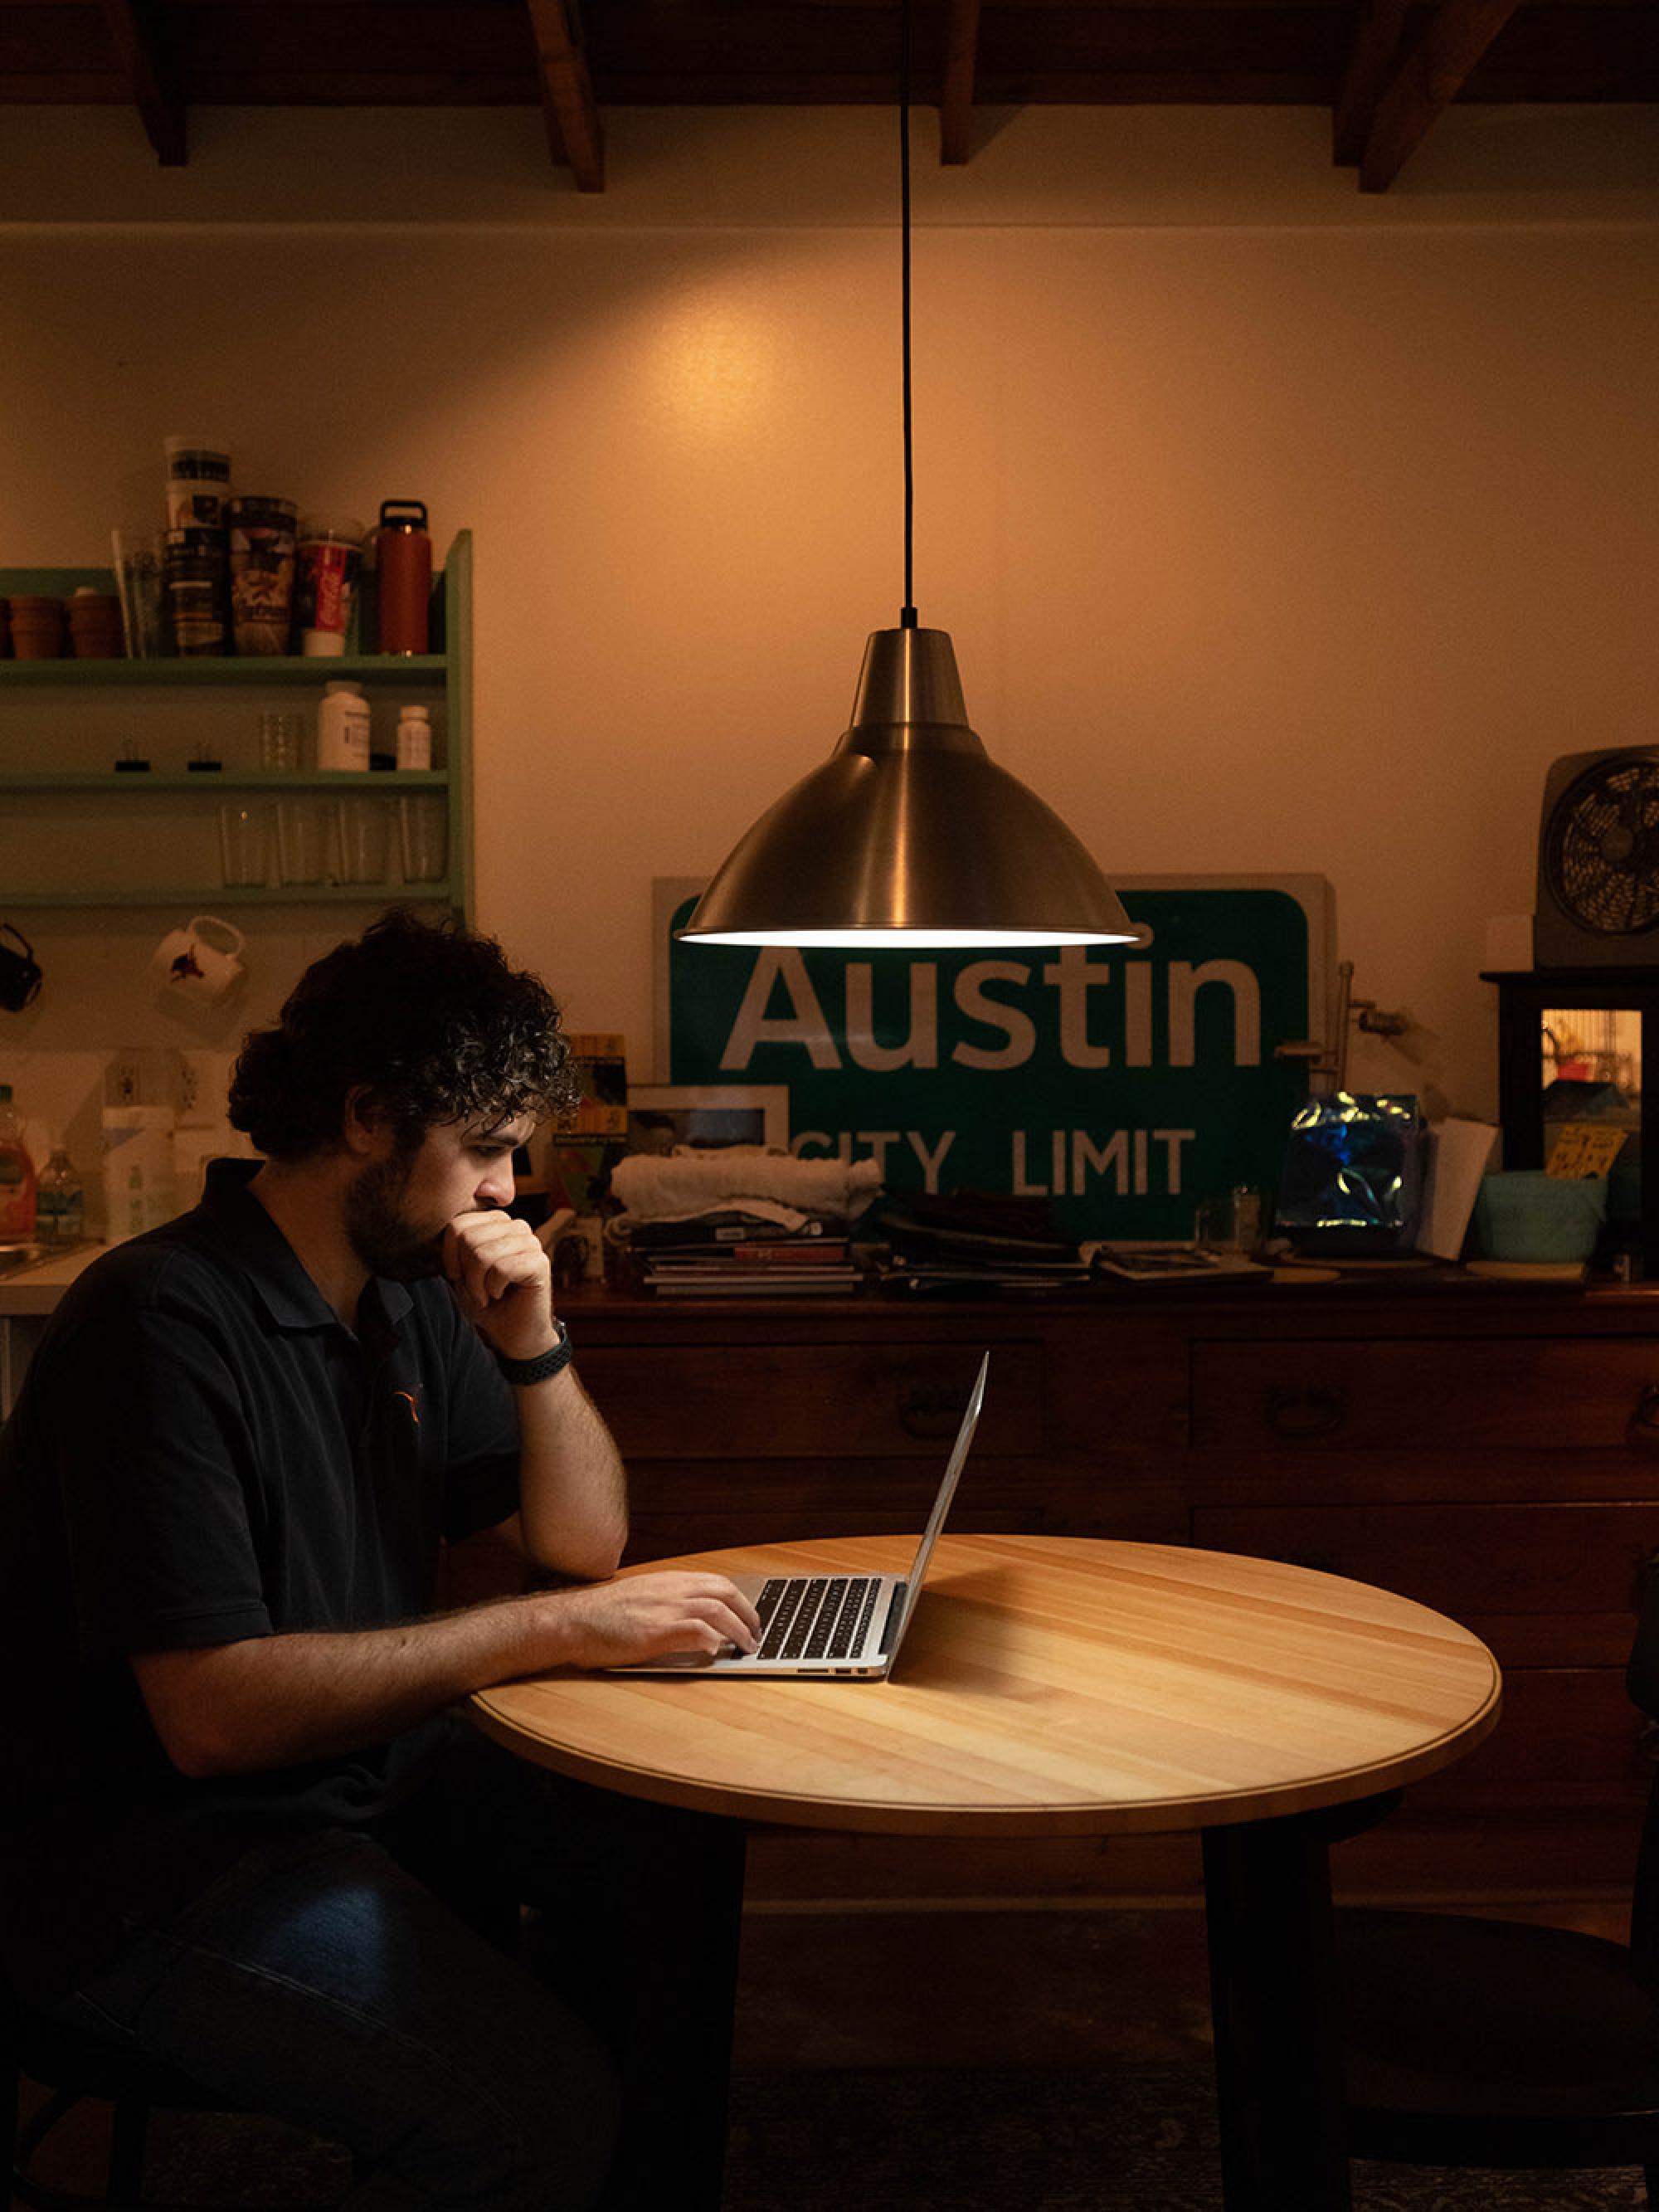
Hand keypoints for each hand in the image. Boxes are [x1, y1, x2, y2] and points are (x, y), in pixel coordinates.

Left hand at [444, 1209, 557, 1361]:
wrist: (514, 1335)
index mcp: (496, 1223)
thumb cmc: (487, 1304)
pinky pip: (502, 1269)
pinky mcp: (540, 1262)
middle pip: (469, 1238)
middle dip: (466, 1273)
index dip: (450, 1256)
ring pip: (483, 1254)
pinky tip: (501, 1294)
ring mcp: (530, 1243)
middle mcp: (515, 1227)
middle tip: (477, 1291)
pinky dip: (494, 1288)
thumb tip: (439, 1235)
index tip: (458, 1276)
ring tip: (488, 1295)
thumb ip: (453, 1251)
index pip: (458, 1224)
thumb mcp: (460, 1275)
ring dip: (478, 1285)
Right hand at [546, 1573, 763, 1667]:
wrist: (572, 1620)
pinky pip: (695, 1630)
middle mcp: (671, 1590)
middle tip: (756, 1632)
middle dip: (748, 1611)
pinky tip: (717, 1651)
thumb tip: (692, 1621)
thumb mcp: (640, 1599)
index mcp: (668, 1582)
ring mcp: (664, 1609)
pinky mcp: (655, 1630)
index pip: (715, 1582)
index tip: (748, 1613)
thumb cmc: (600, 1615)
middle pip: (724, 1591)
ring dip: (739, 1628)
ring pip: (717, 1609)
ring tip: (747, 1646)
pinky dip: (712, 1638)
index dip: (737, 1598)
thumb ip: (667, 1604)